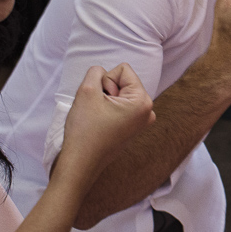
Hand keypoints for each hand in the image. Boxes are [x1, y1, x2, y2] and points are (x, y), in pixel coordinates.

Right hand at [56, 64, 155, 189]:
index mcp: (143, 101)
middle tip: (98, 111)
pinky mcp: (134, 127)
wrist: (81, 162)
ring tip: (99, 117)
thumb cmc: (85, 129)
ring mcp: (143, 121)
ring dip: (107, 100)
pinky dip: (109, 109)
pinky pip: (121, 105)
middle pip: (124, 81)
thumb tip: (102, 72)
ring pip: (120, 93)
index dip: (106, 80)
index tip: (101, 100)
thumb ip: (96, 72)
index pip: (123, 69)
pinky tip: (102, 123)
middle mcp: (149, 110)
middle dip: (107, 90)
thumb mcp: (87, 90)